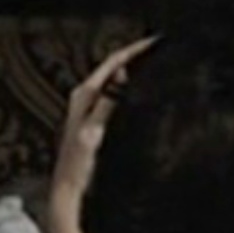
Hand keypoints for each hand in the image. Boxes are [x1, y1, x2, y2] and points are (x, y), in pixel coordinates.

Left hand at [50, 36, 156, 211]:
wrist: (70, 191)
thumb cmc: (78, 165)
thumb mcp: (93, 131)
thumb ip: (106, 102)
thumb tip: (122, 74)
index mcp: (84, 95)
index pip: (113, 62)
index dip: (134, 49)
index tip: (156, 42)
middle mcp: (86, 98)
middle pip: (115, 68)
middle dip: (137, 57)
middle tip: (163, 50)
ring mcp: (91, 110)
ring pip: (117, 82)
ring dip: (136, 73)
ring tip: (159, 67)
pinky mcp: (97, 122)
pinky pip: (117, 98)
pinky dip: (132, 91)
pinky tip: (145, 96)